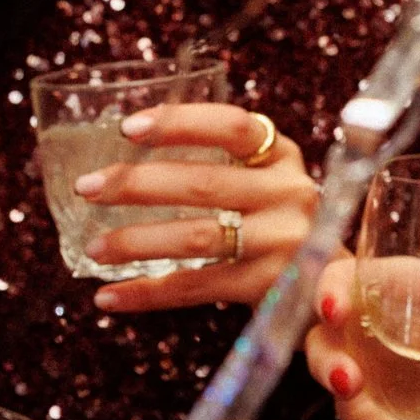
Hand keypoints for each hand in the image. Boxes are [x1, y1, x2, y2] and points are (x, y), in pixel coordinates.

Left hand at [77, 104, 317, 311]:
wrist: (332, 284)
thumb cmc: (276, 220)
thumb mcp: (264, 180)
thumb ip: (219, 162)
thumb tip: (127, 150)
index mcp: (282, 156)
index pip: (231, 127)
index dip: (179, 122)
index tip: (127, 129)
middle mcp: (290, 194)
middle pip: (204, 183)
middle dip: (137, 184)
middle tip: (88, 188)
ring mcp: (282, 243)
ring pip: (198, 237)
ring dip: (136, 241)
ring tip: (95, 247)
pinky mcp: (268, 288)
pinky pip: (196, 287)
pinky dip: (147, 292)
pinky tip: (110, 297)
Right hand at [303, 254, 419, 419]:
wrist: (418, 325)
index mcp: (362, 292)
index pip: (332, 286)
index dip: (327, 294)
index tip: (333, 308)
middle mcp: (346, 339)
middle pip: (325, 354)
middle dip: (335, 369)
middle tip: (351, 381)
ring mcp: (354, 379)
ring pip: (346, 404)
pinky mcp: (370, 414)